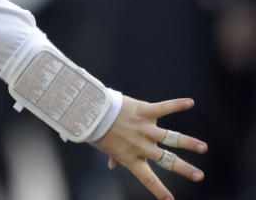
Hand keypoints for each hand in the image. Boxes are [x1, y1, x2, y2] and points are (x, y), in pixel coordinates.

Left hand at [92, 96, 206, 199]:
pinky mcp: (143, 111)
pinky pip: (162, 108)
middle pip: (166, 159)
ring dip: (188, 142)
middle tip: (199, 176)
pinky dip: (176, 104)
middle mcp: (140, 145)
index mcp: (131, 157)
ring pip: (170, 137)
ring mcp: (143, 128)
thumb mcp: (106, 147)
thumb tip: (112, 166)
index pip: (147, 178)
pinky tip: (190, 102)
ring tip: (203, 148)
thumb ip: (114, 157)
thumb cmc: (98, 130)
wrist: (90, 109)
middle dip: (184, 168)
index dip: (158, 190)